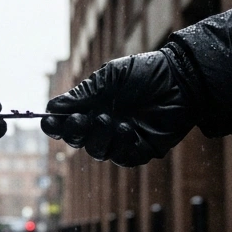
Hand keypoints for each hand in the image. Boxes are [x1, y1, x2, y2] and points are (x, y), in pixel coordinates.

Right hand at [41, 46, 195, 166]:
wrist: (179, 80)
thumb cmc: (144, 73)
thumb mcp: (107, 79)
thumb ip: (81, 95)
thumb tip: (51, 109)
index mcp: (91, 106)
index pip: (64, 122)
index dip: (55, 124)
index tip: (52, 120)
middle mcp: (102, 125)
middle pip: (76, 140)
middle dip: (74, 132)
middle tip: (81, 120)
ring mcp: (121, 139)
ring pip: (97, 151)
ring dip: (99, 137)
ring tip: (110, 120)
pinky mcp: (141, 150)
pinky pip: (122, 157)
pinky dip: (120, 145)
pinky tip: (127, 129)